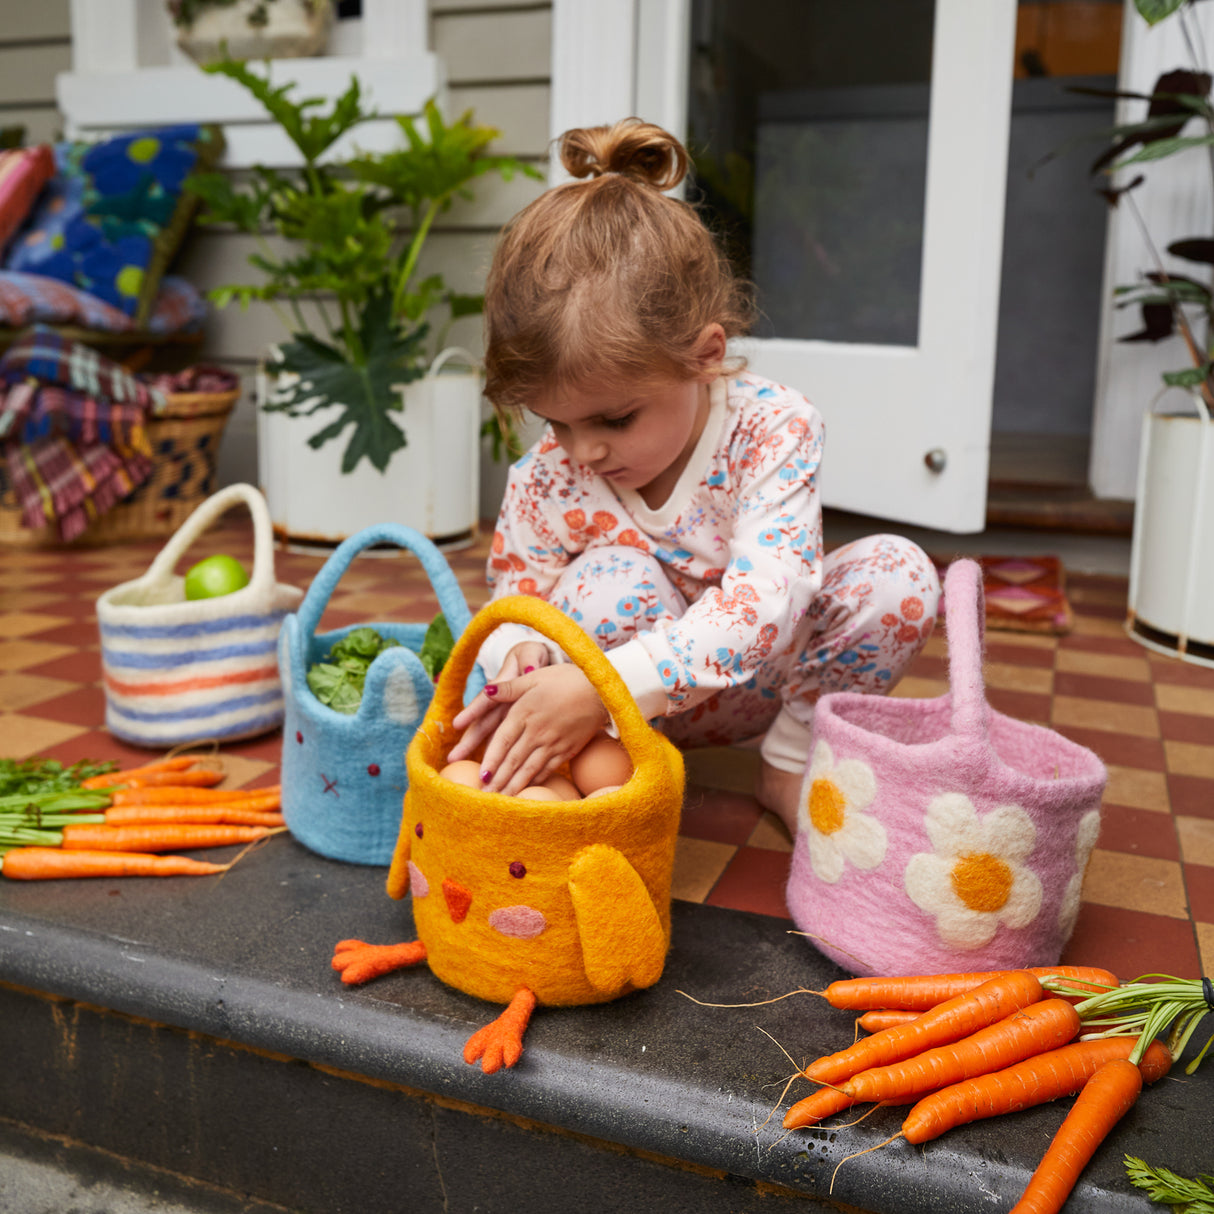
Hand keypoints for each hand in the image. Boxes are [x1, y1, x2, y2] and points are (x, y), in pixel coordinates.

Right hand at [448, 641, 550, 763]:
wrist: (535, 659)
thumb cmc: (534, 657)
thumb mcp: (533, 654)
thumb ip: (531, 660)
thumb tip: (529, 668)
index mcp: (504, 683)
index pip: (487, 699)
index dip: (473, 711)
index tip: (457, 724)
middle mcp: (500, 700)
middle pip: (483, 722)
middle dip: (468, 740)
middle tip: (453, 757)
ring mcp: (504, 711)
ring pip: (488, 732)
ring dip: (475, 748)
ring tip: (458, 764)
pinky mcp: (511, 720)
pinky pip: (502, 738)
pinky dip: (496, 751)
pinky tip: (490, 766)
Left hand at [466, 664, 608, 794]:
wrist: (602, 690)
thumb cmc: (567, 679)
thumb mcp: (535, 677)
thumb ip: (509, 687)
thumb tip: (486, 690)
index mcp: (525, 712)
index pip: (502, 741)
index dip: (490, 760)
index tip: (481, 776)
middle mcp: (537, 731)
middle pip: (513, 760)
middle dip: (497, 780)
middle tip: (484, 798)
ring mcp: (553, 742)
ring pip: (529, 769)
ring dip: (513, 786)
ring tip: (501, 800)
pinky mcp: (568, 749)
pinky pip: (548, 769)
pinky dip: (535, 780)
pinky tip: (526, 789)